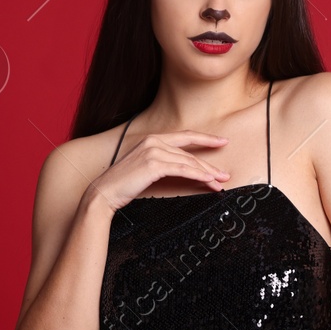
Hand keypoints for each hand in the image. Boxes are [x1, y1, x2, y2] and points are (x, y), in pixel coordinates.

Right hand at [89, 130, 231, 209]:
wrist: (105, 192)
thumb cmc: (124, 184)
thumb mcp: (145, 168)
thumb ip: (162, 163)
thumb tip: (184, 169)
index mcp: (152, 139)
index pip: (185, 137)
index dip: (205, 138)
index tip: (222, 142)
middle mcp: (154, 141)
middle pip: (190, 153)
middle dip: (210, 164)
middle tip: (225, 174)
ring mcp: (154, 151)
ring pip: (189, 162)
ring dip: (207, 173)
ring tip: (220, 182)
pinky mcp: (154, 165)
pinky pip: (183, 169)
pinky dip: (198, 175)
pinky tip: (208, 180)